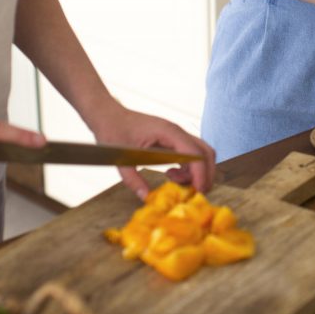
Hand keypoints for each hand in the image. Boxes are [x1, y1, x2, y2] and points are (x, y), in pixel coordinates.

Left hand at [89, 108, 215, 200]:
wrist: (109, 116)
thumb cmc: (113, 131)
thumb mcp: (120, 158)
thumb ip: (133, 179)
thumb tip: (146, 197)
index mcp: (168, 132)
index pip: (195, 153)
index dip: (200, 174)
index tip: (197, 192)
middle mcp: (177, 132)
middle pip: (206, 152)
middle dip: (206, 175)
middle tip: (195, 193)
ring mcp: (176, 135)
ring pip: (201, 154)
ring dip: (196, 172)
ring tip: (174, 181)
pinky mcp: (173, 140)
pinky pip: (191, 155)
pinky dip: (188, 168)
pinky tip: (170, 174)